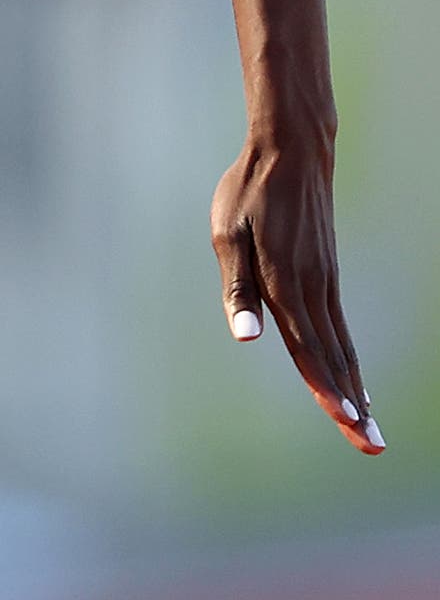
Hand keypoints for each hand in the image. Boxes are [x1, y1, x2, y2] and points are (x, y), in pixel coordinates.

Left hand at [212, 137, 379, 453]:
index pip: (305, 345)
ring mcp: (325, 282)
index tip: (344, 419)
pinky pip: (340, 326)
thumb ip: (238, 289)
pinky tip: (356, 380)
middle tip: (370, 446)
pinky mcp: (328, 275)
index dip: (323, 385)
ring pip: (342, 345)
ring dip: (356, 388)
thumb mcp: (229, 234)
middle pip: (332, 355)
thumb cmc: (250, 192)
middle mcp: (311, 287)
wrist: (293, 153)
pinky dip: (350, 358)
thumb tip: (247, 336)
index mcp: (283, 281)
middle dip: (350, 403)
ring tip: (368, 429)